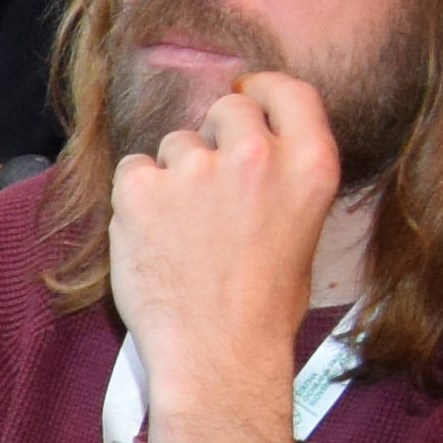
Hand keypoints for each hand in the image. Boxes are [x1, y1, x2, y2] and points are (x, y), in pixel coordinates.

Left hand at [106, 70, 347, 442]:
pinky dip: (136, 196)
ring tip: (182, 231)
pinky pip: (133, 168)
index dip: (262, 89)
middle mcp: (256, 155)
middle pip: (227, 109)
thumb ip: (283, 177)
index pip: (289, 92)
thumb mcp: (304, 229)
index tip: (246, 92)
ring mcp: (195, 169)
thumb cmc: (263, 306)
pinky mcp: (141, 188)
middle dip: (215, 136)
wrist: (217, 353)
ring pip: (175, 143)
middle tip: (208, 184)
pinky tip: (152, 235)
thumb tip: (255, 144)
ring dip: (174, 174)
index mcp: (310, 163)